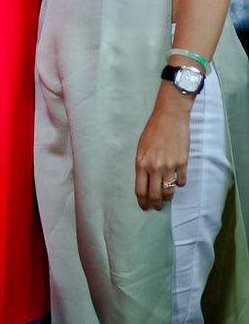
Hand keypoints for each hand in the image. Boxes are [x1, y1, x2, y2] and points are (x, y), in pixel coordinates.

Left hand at [135, 88, 191, 210]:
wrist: (170, 117)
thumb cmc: (153, 130)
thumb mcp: (141, 147)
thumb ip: (142, 164)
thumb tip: (145, 181)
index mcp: (141, 163)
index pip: (140, 190)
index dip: (142, 202)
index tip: (144, 207)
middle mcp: (154, 167)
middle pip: (155, 195)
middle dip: (156, 204)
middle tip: (157, 207)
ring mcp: (169, 166)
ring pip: (169, 191)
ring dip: (168, 197)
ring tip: (166, 197)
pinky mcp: (182, 163)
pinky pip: (181, 181)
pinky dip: (179, 184)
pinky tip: (177, 182)